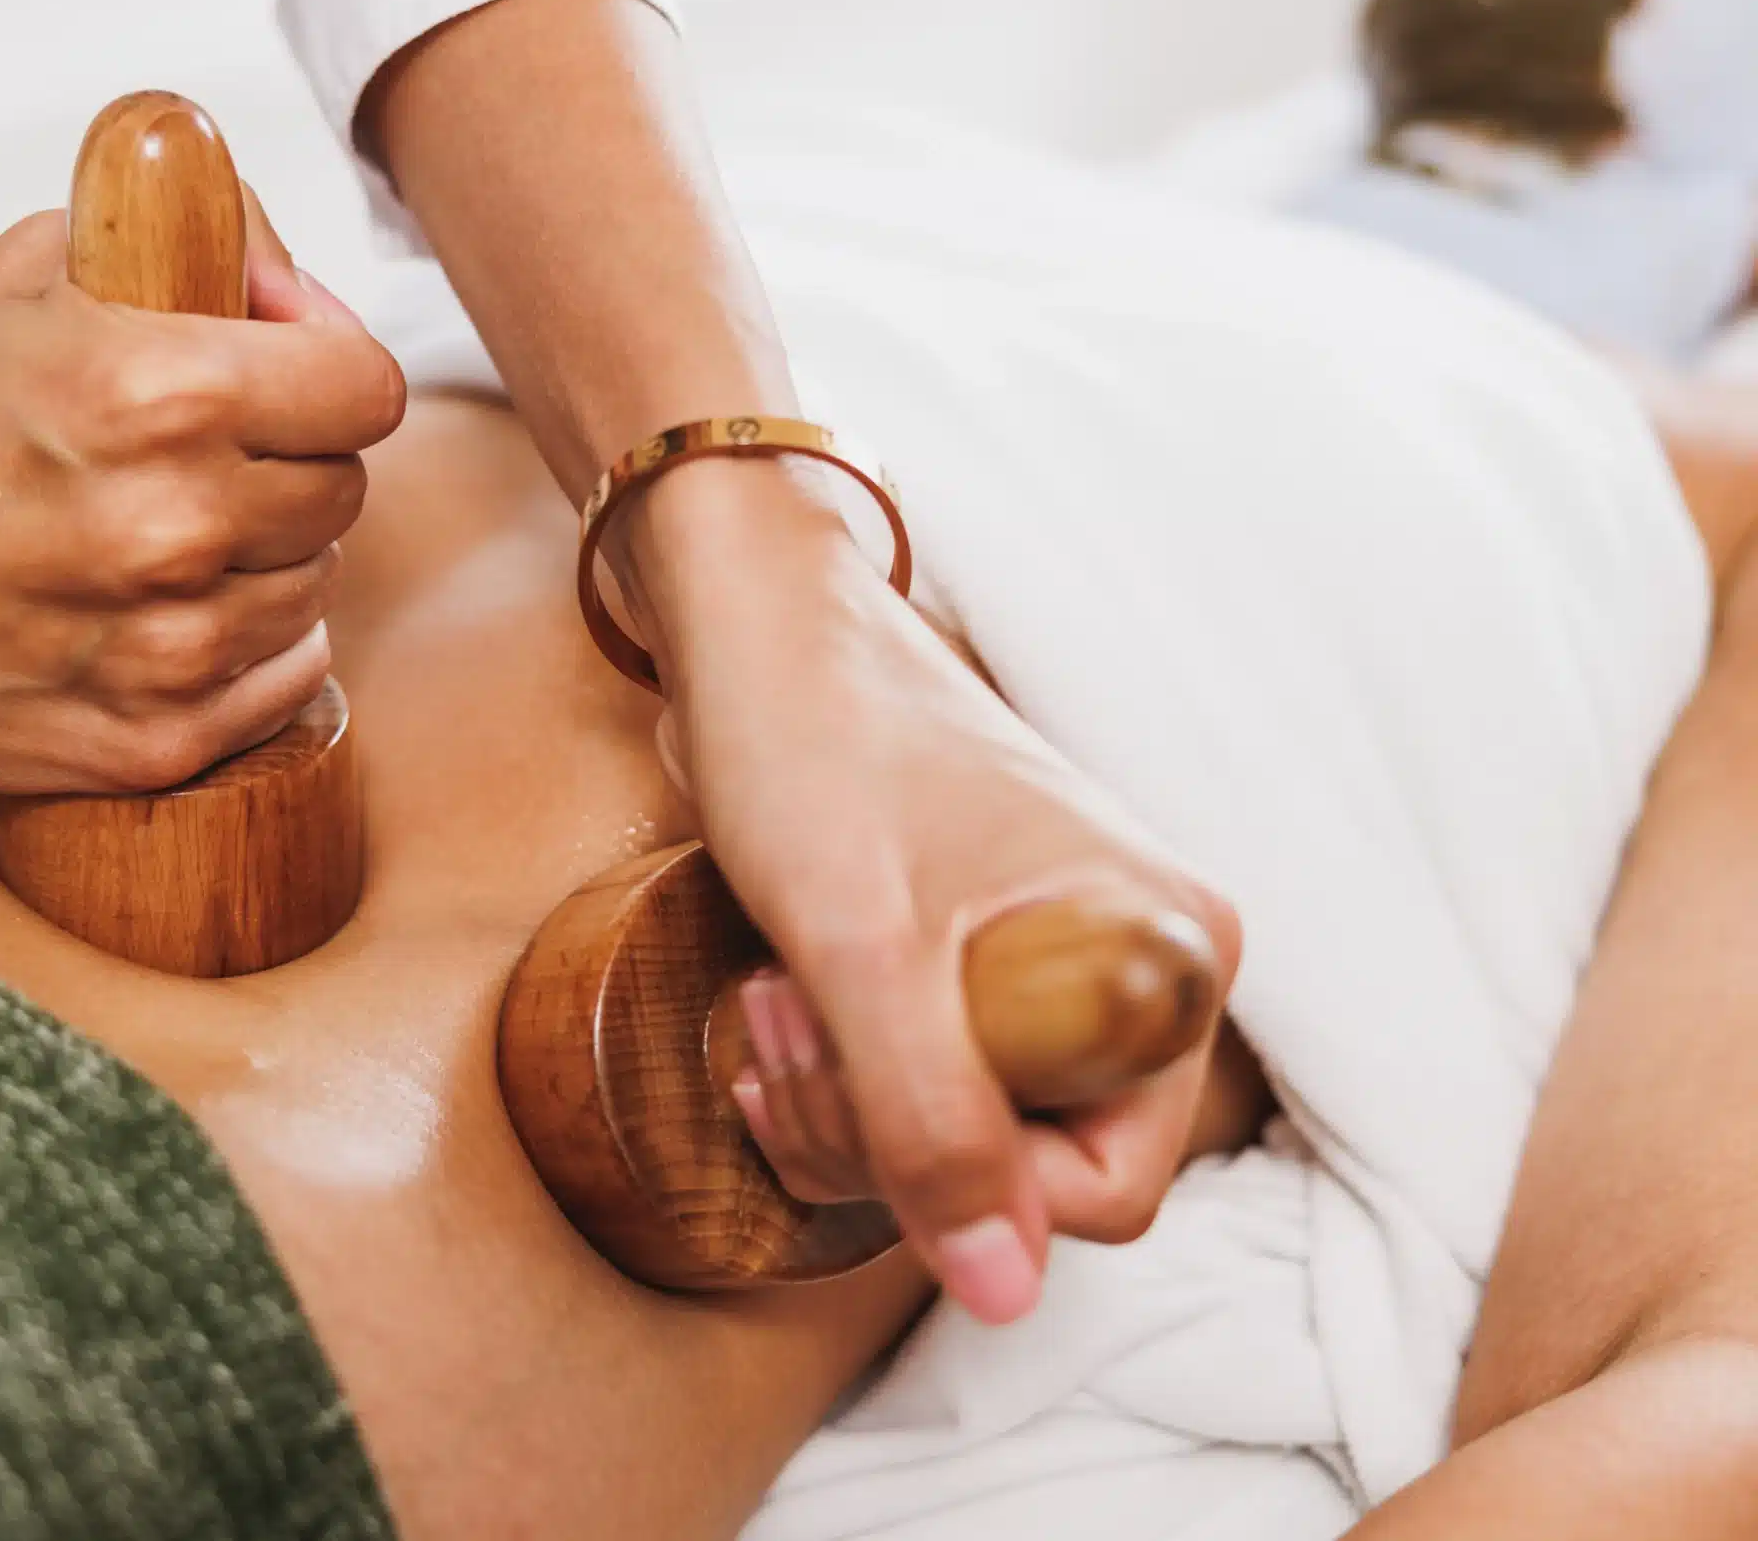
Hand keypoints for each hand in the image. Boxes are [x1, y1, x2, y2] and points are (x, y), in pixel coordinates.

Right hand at [0, 197, 404, 792]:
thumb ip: (192, 241)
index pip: (368, 387)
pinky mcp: (146, 743)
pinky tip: (172, 616)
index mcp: (166, 392)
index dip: (330, 368)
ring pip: (313, 589)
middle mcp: (179, 526)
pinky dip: (249, 651)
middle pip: (344, 490)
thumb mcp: (35, 266)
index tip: (285, 373)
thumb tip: (302, 285)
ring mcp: (166, 648)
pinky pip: (283, 685)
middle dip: (289, 462)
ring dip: (262, 560)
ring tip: (164, 540)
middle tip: (202, 459)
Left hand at [619, 458, 1241, 1323]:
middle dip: (881, 1135)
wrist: (755, 627)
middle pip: (1031, 1170)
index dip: (961, 1179)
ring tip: (769, 1004)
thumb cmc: (816, 750)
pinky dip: (843, 1071)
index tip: (849, 1080)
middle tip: (780, 1030)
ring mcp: (1064, 963)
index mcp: (1167, 959)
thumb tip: (1005, 1294)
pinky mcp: (989, 956)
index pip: (1104, 1188)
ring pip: (967, 1133)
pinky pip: (932, 1078)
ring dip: (843, 1105)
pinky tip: (780, 1004)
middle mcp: (1141, 969)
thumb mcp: (861, 953)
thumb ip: (934, 1124)